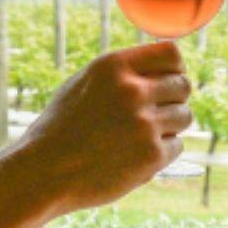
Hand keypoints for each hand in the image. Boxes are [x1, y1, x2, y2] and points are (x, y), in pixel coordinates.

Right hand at [20, 43, 192, 210]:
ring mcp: (144, 123)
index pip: (170, 54)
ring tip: (141, 137)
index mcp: (113, 66)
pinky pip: (176, 146)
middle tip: (155, 113)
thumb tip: (161, 69)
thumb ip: (121, 74)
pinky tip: (135, 157)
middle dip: (174, 99)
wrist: (43, 173)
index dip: (174, 68)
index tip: (169, 80)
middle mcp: (132, 90)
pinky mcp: (151, 154)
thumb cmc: (60, 129)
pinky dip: (162, 153)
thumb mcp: (83, 84)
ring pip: (184, 116)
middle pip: (183, 85)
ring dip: (170, 126)